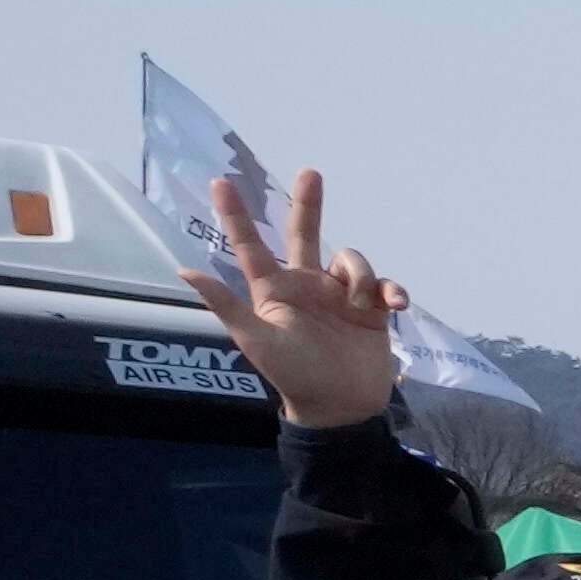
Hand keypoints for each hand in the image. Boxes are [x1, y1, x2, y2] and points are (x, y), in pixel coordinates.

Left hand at [187, 169, 410, 434]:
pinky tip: (395, 305)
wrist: (342, 406)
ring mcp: (340, 295)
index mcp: (274, 289)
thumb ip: (226, 304)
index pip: (250, 245)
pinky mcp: (371, 309)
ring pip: (351, 259)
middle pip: (304, 233)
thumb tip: (185, 270)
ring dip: (359, 274)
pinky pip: (383, 284)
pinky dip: (391, 290)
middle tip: (311, 173)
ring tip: (359, 306)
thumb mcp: (256, 340)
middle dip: (307, 203)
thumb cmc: (294, 374)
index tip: (220, 182)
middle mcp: (306, 285)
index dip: (235, 215)